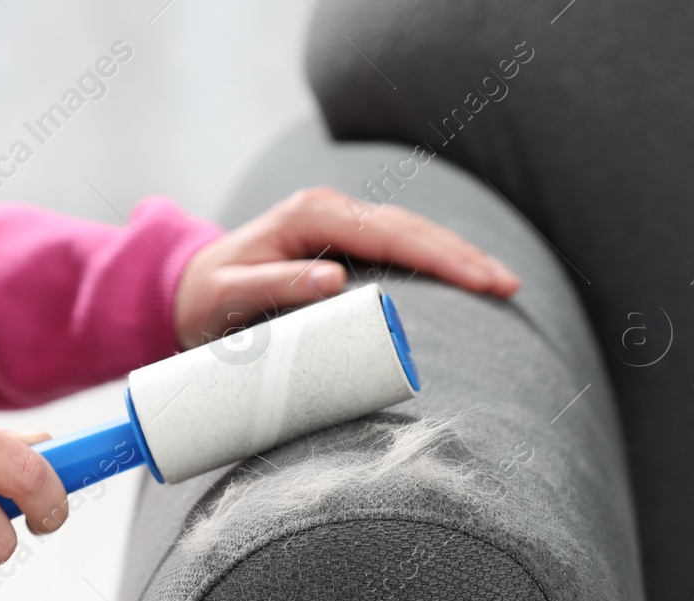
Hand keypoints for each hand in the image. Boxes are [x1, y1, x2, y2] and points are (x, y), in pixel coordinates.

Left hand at [173, 186, 519, 348]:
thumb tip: (333, 279)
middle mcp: (331, 209)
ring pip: (413, 232)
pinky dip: (438, 261)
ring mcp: (341, 222)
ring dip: (459, 257)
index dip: (439, 256)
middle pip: (412, 227)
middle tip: (508, 286)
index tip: (478, 280)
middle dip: (463, 256)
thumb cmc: (206, 298)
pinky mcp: (345, 241)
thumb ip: (276, 284)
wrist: (185, 289)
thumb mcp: (231, 294)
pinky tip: (469, 278)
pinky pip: (401, 246)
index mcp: (312, 214)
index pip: (391, 232)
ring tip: (502, 284)